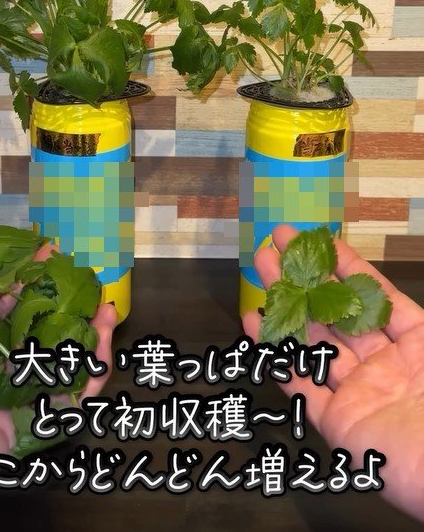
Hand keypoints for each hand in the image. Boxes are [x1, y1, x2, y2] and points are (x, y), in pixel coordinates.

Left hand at [0, 236, 116, 503]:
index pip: (11, 308)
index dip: (35, 281)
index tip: (56, 254)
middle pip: (44, 337)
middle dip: (72, 309)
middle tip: (92, 284)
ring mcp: (13, 400)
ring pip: (63, 369)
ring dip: (91, 339)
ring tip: (106, 310)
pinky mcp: (26, 430)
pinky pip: (67, 406)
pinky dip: (90, 378)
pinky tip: (100, 348)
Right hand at [242, 224, 423, 522]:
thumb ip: (408, 321)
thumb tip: (378, 287)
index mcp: (415, 346)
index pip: (373, 295)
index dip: (345, 266)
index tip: (317, 239)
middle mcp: (382, 365)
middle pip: (335, 313)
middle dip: (303, 278)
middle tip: (274, 246)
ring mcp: (358, 393)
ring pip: (313, 342)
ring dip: (284, 306)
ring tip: (258, 271)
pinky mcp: (339, 424)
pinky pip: (302, 387)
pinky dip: (277, 357)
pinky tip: (256, 327)